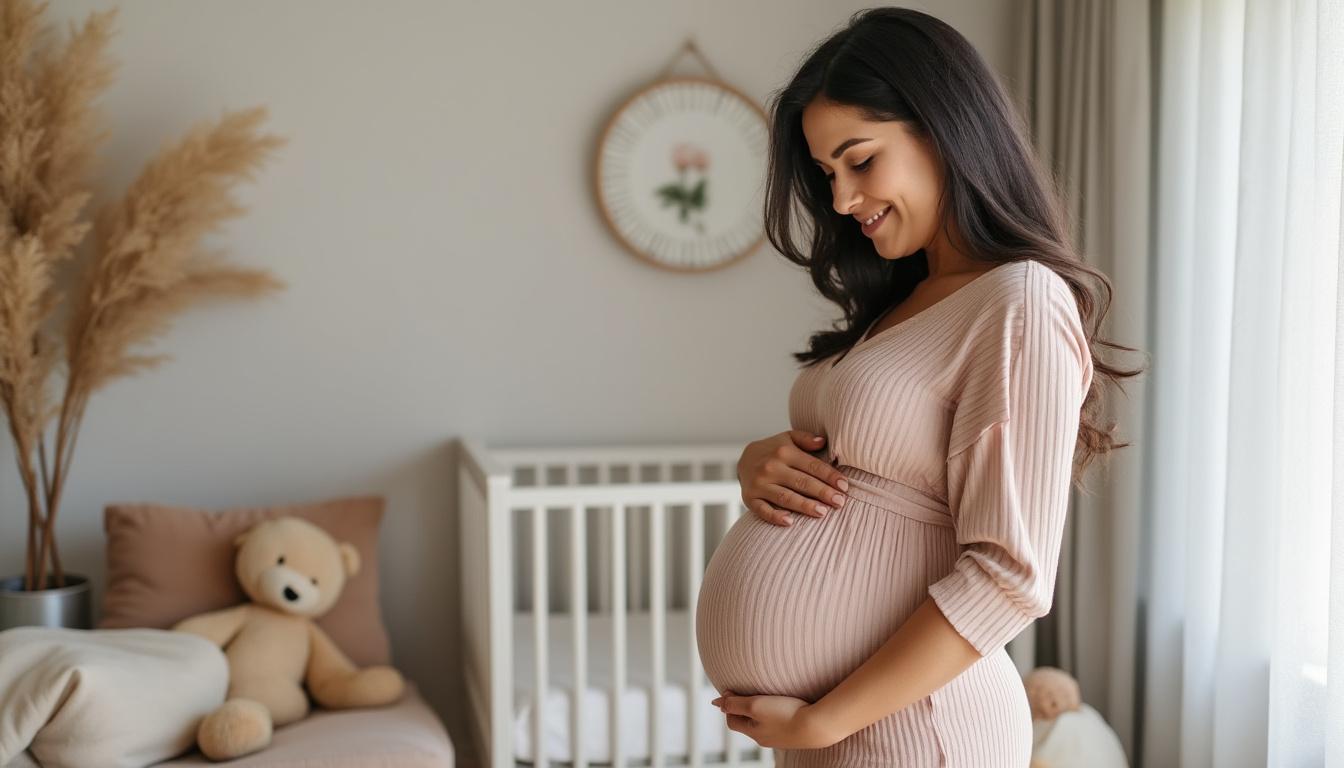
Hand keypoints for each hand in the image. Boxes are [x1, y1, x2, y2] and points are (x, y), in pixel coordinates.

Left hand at [711, 689, 837, 748]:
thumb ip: (735, 704)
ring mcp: (781, 738)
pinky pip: (779, 723)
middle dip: (743, 709)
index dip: (728, 706)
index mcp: (754, 733)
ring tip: (763, 698)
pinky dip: (775, 714)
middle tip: (744, 693)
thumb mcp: (755, 706)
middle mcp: (766, 738)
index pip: (732, 721)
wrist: (818, 726)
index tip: (730, 690)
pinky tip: (783, 706)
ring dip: (760, 711)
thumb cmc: (785, 714)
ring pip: (763, 724)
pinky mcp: (795, 733)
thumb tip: (717, 703)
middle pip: (747, 723)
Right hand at [738, 430, 849, 526]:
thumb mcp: (789, 438)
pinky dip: (775, 516)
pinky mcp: (749, 498)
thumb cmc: (775, 450)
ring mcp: (759, 484)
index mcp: (784, 452)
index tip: (844, 486)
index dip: (829, 476)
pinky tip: (790, 522)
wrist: (744, 459)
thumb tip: (823, 441)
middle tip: (840, 502)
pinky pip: (762, 510)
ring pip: (785, 497)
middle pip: (801, 482)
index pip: (812, 465)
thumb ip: (806, 439)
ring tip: (823, 512)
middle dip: (822, 492)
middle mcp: (771, 467)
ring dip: (804, 506)